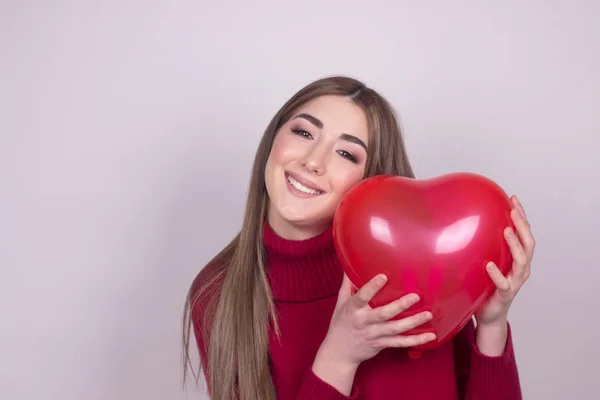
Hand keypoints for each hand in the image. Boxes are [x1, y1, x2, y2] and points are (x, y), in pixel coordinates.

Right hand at [312, 273, 434, 394]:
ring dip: (413, 322)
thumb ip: (348, 284)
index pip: (362, 296)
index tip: (383, 276)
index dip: (372, 287)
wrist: (339, 351)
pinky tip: (430, 336)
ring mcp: (374, 334)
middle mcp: (364, 321)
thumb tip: (351, 263)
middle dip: (400, 305)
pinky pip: (400, 343)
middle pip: (383, 314)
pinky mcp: (382, 344)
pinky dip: (416, 340)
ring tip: (428, 314)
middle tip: (415, 296)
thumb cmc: (340, 323)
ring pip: (395, 329)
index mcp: (353, 309)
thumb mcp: (340, 302)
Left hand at [475, 195, 534, 326]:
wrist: (489, 315)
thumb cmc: (487, 286)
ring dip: (514, 244)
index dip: (521, 216)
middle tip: (514, 210)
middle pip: (528, 244)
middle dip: (523, 225)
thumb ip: (484, 246)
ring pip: (521, 261)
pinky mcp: (505, 294)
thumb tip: (467, 223)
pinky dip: (497, 273)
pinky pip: (503, 283)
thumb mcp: (487, 262)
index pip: (524, 234)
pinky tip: (488, 264)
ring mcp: (515, 282)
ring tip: (506, 230)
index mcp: (518, 259)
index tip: (513, 199)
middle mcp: (521, 269)